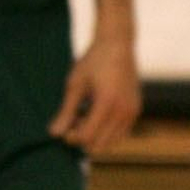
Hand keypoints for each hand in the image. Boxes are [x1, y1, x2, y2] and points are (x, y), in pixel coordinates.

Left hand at [48, 34, 140, 153]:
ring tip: (85, 116)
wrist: (118, 44)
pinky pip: (120, 133)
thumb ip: (65, 111)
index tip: (65, 125)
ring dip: (96, 136)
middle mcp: (123, 111)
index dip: (72, 137)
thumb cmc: (93, 61)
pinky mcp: (136, 111)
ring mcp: (132, 112)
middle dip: (84, 139)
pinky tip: (96, 114)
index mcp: (106, 104)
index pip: (87, 137)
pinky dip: (107, 131)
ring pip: (111, 143)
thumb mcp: (75, 84)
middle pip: (99, 145)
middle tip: (74, 121)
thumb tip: (53, 134)